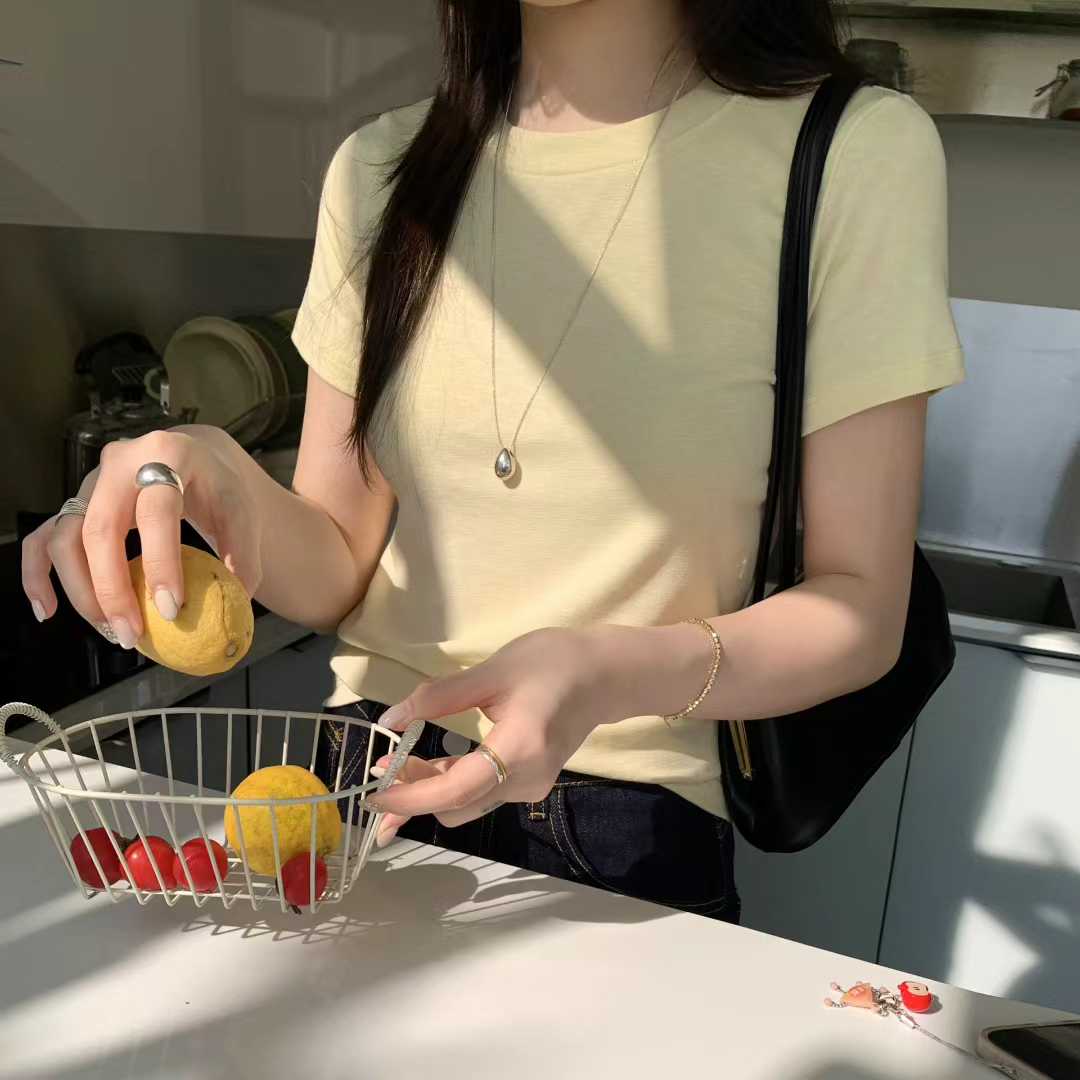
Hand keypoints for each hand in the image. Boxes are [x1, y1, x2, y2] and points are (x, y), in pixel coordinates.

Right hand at [21, 429, 261, 646]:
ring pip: (65, 539)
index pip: (156, 512)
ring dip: (82, 591)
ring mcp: (91, 484)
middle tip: (133, 634)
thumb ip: (243, 552)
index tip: (171, 610)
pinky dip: (37, 575)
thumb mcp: (242, 510)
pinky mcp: (76, 505)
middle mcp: (119, 464)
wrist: (196, 459)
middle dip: (113, 589)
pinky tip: (47, 611)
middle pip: (100, 530)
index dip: (161, 563)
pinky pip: (42, 539)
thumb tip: (236, 596)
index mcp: (166, 454)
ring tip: (112, 630)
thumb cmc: (219, 488)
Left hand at [367, 627, 632, 845]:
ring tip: (399, 763)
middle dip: (414, 793)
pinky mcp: (530, 784)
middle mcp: (526, 780)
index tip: (374, 794)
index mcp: (519, 749)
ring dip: (431, 790)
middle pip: (457, 805)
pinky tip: (431, 765)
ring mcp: (531, 787)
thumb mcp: (493, 671)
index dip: (412, 795)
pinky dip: (452, 785)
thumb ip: (439, 697)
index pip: (456, 789)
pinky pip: (482, 795)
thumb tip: (391, 720)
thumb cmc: (552, 662)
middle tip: (381, 766)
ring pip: (468, 804)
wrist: (604, 674)